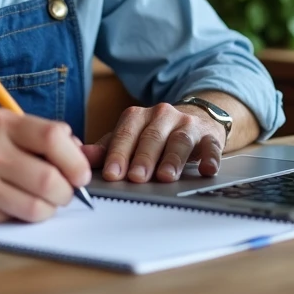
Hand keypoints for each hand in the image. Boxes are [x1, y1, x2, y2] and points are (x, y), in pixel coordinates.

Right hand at [0, 108, 90, 223]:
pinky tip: (14, 203)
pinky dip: (24, 215)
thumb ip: (46, 137)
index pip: (53, 138)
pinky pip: (14, 219)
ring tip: (42, 199)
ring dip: (49, 208)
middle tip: (64, 191)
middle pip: (49, 180)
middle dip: (67, 192)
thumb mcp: (5, 126)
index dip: (75, 160)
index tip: (79, 172)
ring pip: (36, 208)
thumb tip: (89, 156)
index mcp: (0, 122)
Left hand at [83, 103, 225, 183]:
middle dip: (143, 158)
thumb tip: (82, 156)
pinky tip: (207, 170)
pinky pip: (211, 146)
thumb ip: (107, 149)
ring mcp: (187, 124)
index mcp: (138, 116)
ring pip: (180, 140)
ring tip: (165, 177)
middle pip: (152, 137)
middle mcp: (163, 115)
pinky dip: (210, 158)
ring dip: (172, 159)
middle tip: (136, 178)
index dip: (119, 154)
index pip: (126, 133)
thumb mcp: (129, 138)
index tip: (112, 174)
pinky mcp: (209, 135)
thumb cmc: (155, 135)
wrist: (194, 119)